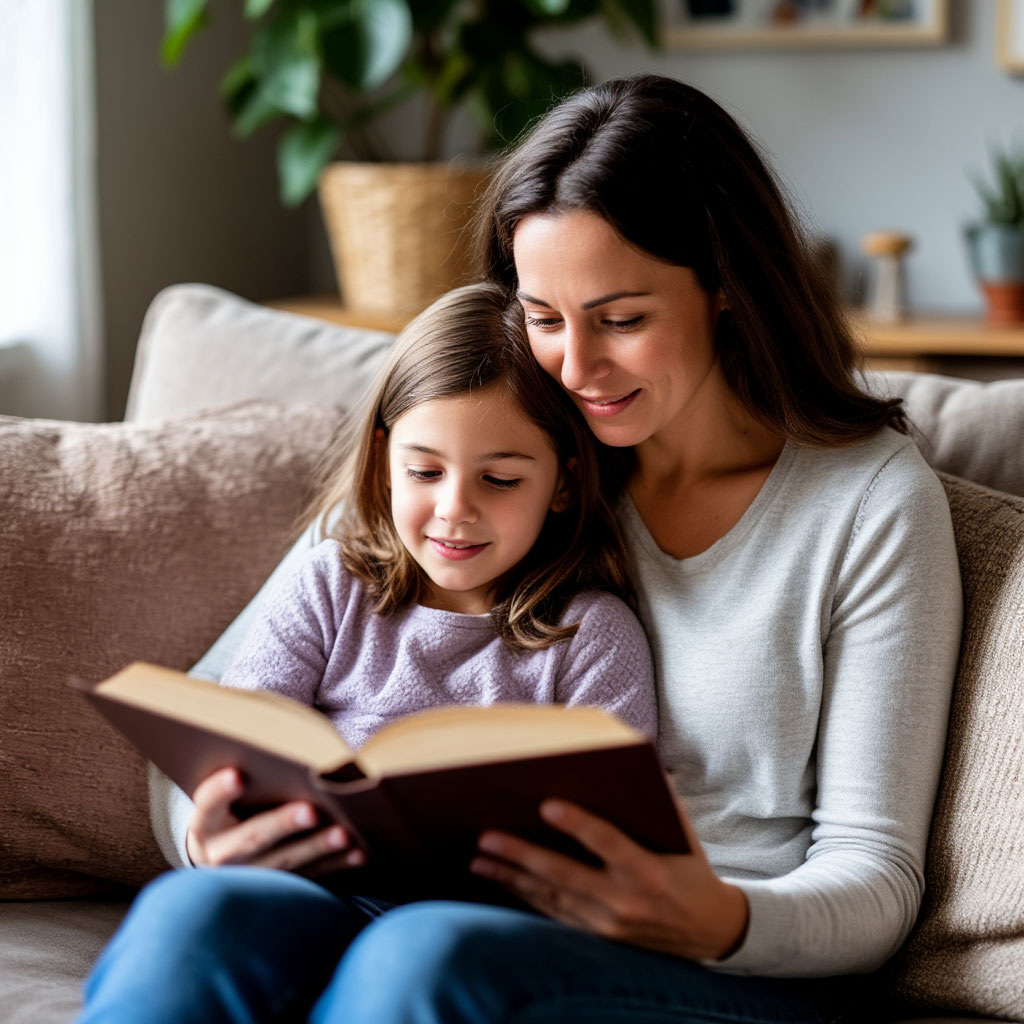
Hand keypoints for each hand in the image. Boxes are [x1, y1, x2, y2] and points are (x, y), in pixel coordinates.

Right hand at [186, 767, 364, 875]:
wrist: (225, 856)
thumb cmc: (234, 811)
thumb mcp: (227, 800)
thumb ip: (246, 780)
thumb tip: (286, 748)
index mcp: (206, 826)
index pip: (207, 806)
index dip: (219, 792)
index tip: (236, 775)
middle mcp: (221, 856)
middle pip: (251, 839)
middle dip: (282, 824)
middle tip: (310, 811)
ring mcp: (249, 878)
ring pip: (284, 864)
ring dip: (316, 848)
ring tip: (343, 834)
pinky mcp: (277, 890)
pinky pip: (309, 878)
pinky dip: (336, 865)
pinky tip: (359, 853)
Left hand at [470, 795, 748, 961]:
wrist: (710, 931)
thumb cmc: (693, 871)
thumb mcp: (687, 837)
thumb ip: (664, 803)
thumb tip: (641, 762)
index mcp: (649, 871)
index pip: (608, 843)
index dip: (577, 824)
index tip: (546, 805)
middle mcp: (626, 901)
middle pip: (566, 875)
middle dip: (523, 855)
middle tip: (488, 837)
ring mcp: (609, 924)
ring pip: (551, 897)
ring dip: (512, 878)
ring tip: (480, 860)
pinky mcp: (598, 936)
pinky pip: (555, 914)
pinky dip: (526, 896)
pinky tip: (501, 881)